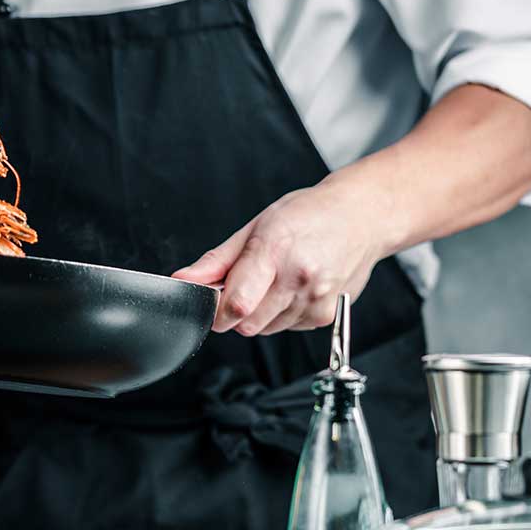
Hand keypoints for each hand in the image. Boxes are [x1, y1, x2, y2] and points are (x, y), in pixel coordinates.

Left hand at [171, 177, 390, 335]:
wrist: (361, 217)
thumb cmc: (308, 215)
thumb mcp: (255, 227)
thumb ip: (216, 261)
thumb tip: (184, 280)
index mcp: (274, 252)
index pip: (237, 304)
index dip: (217, 310)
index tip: (213, 301)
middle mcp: (298, 279)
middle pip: (247, 324)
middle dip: (236, 311)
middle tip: (247, 283)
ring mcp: (316, 300)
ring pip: (266, 329)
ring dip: (260, 313)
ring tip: (276, 279)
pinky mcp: (327, 316)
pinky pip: (288, 328)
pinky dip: (282, 315)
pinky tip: (294, 287)